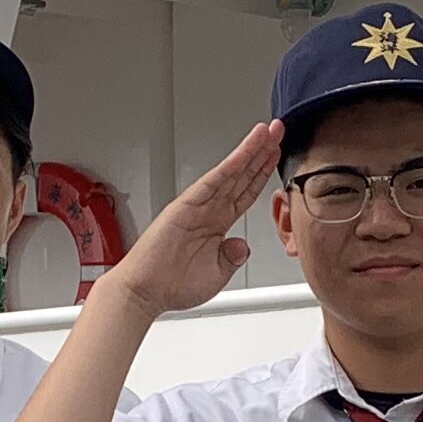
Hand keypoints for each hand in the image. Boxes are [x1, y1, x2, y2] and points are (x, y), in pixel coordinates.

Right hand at [107, 121, 280, 316]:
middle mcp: (209, 210)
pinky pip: (215, 180)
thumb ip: (232, 257)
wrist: (145, 291)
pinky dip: (232, 163)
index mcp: (217, 224)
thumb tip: (243, 245)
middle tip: (278, 130)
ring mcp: (199, 204)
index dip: (263, 173)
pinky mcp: (187, 203)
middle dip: (261, 153)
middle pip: (242, 176)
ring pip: (232, 172)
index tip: (276, 155)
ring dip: (251, 150)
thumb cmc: (172, 284)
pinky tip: (246, 150)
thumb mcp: (217, 274)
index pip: (246, 192)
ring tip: (267, 131)